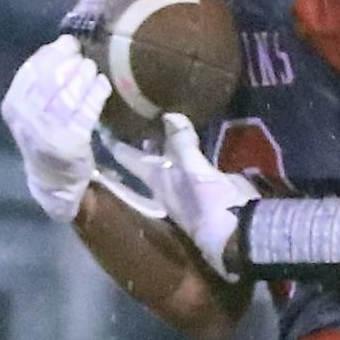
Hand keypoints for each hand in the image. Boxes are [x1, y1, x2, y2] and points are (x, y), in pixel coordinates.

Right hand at [1, 35, 110, 221]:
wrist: (54, 181)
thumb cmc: (46, 137)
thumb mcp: (33, 110)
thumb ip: (41, 82)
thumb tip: (64, 45)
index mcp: (14, 106)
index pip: (30, 70)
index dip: (51, 53)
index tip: (68, 43)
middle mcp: (27, 118)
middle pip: (49, 79)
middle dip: (69, 62)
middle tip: (83, 56)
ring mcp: (48, 132)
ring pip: (68, 93)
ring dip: (83, 76)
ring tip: (93, 68)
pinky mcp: (70, 143)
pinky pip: (85, 111)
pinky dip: (96, 93)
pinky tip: (103, 85)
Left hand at [110, 113, 258, 280]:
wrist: (235, 225)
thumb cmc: (205, 200)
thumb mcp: (192, 168)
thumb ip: (181, 142)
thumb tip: (169, 115)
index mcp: (156, 180)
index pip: (129, 159)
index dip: (116, 145)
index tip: (104, 129)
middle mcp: (166, 183)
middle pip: (148, 160)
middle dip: (142, 142)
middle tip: (133, 117)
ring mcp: (185, 185)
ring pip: (170, 160)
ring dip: (165, 145)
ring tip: (158, 123)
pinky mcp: (206, 185)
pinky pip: (192, 161)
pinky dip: (188, 148)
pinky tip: (190, 136)